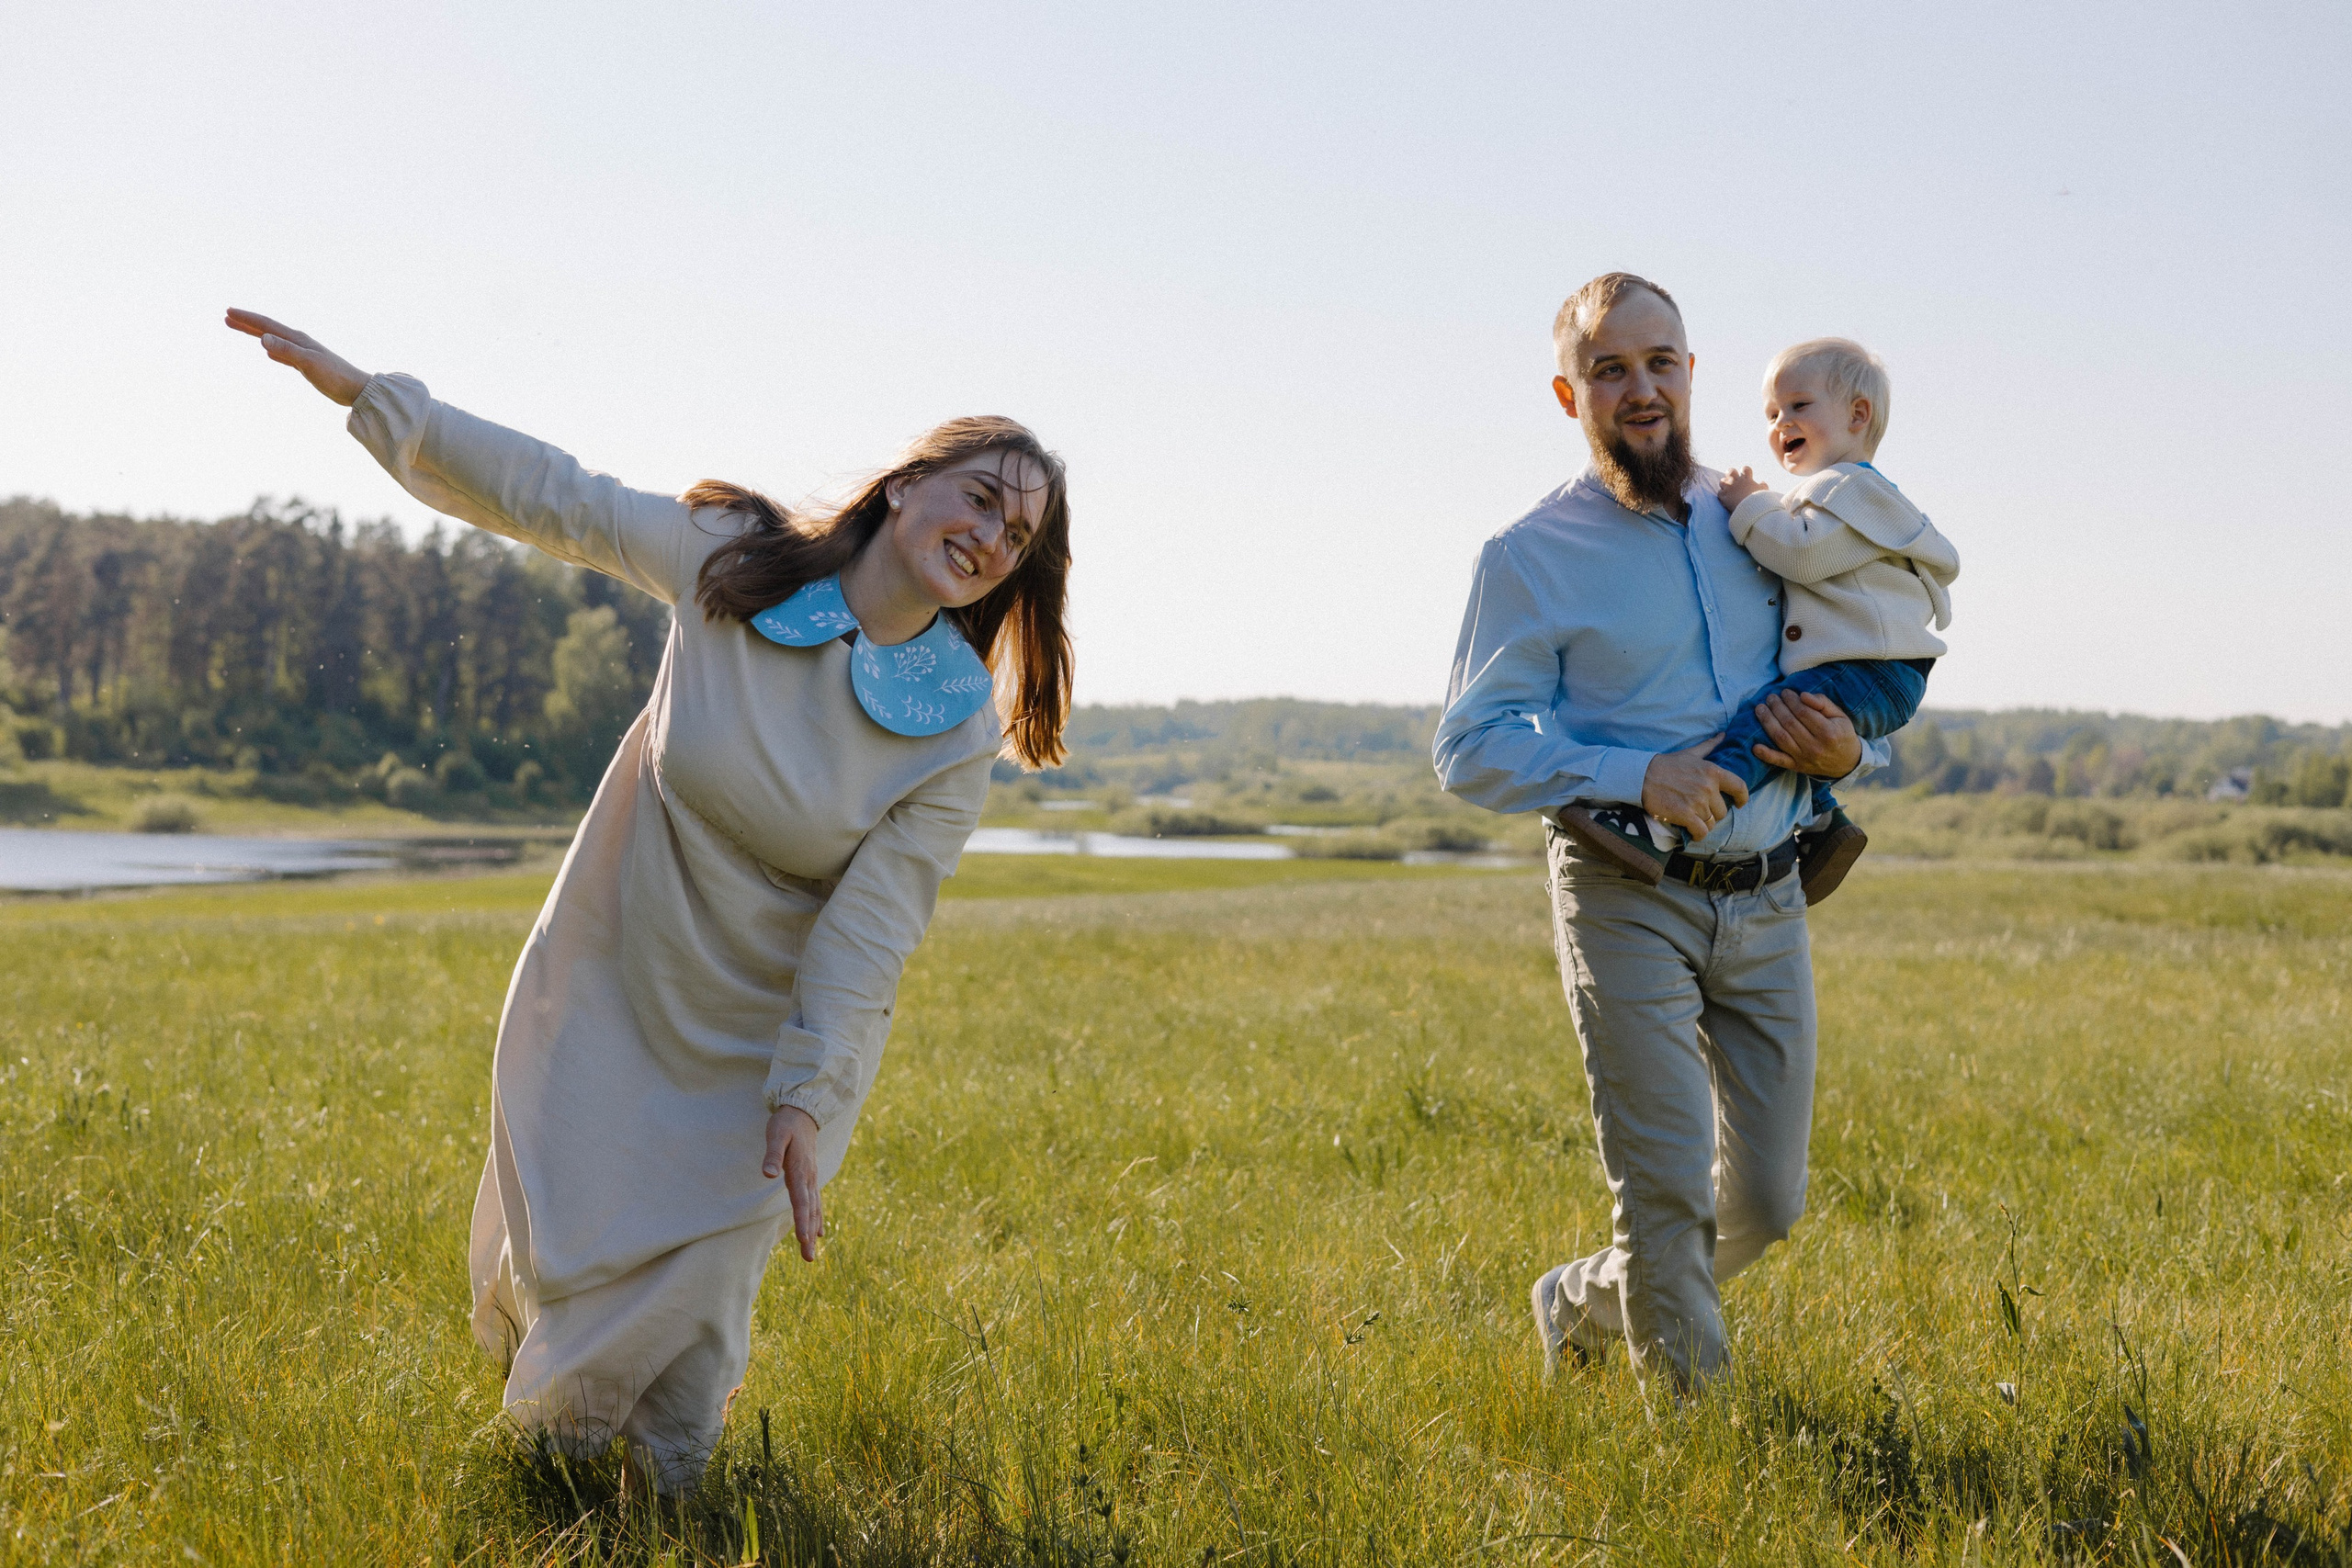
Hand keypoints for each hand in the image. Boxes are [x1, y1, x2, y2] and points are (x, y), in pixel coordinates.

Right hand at [224, 309, 370, 405]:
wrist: (356, 389)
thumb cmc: (334, 376)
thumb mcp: (308, 363)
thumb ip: (286, 351)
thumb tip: (262, 338)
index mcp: (297, 339)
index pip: (266, 324)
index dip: (247, 318)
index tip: (228, 312)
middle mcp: (298, 342)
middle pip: (267, 328)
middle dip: (247, 322)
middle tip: (227, 316)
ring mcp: (302, 353)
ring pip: (273, 339)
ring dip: (256, 333)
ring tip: (241, 328)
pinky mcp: (306, 365)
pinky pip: (283, 354)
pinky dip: (272, 350)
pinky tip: (269, 352)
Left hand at [761, 1104, 824, 1260]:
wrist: (803, 1112)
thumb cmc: (786, 1124)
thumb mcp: (775, 1134)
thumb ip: (772, 1154)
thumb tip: (767, 1174)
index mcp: (800, 1170)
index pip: (801, 1200)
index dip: (802, 1220)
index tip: (803, 1239)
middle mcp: (809, 1177)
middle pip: (809, 1210)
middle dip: (808, 1235)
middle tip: (808, 1258)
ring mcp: (812, 1178)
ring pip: (814, 1209)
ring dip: (812, 1231)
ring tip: (811, 1253)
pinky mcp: (810, 1177)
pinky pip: (815, 1202)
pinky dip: (817, 1219)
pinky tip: (818, 1232)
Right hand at [1641, 736, 1749, 836]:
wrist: (1643, 776)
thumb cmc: (1667, 765)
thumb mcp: (1690, 753)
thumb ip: (1709, 746)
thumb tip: (1723, 735)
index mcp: (1712, 772)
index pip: (1739, 787)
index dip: (1743, 798)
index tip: (1740, 803)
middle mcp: (1708, 788)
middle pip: (1723, 810)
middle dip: (1713, 813)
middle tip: (1701, 810)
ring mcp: (1697, 803)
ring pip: (1712, 822)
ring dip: (1704, 823)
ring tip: (1694, 819)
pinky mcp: (1685, 815)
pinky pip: (1701, 831)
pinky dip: (1698, 834)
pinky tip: (1692, 832)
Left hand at [1717, 466, 1766, 510]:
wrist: (1751, 509)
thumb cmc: (1759, 500)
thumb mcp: (1764, 492)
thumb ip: (1763, 486)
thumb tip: (1762, 482)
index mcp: (1747, 479)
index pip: (1745, 469)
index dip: (1745, 471)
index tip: (1745, 475)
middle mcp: (1737, 481)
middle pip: (1730, 471)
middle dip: (1730, 474)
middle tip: (1732, 479)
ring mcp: (1729, 488)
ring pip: (1722, 481)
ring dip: (1724, 484)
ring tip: (1728, 489)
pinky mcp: (1724, 496)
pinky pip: (1719, 493)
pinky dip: (1722, 495)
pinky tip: (1725, 499)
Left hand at [1750, 690, 1861, 777]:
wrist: (1846, 763)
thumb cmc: (1842, 734)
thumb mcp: (1840, 716)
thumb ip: (1823, 703)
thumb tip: (1803, 695)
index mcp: (1828, 732)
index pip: (1803, 713)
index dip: (1791, 700)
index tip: (1785, 692)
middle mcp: (1815, 746)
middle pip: (1789, 723)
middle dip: (1777, 707)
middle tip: (1771, 697)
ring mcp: (1804, 758)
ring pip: (1781, 738)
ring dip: (1767, 722)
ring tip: (1760, 708)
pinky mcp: (1796, 767)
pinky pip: (1779, 761)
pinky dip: (1766, 755)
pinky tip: (1754, 746)